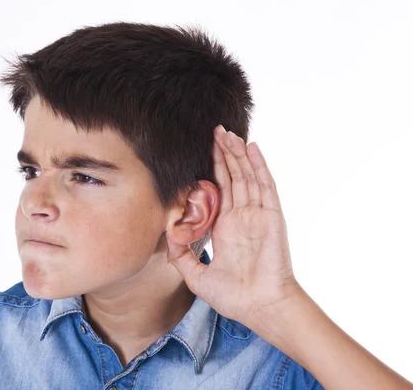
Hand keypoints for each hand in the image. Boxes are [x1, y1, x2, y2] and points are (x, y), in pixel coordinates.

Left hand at [167, 124, 302, 328]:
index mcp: (225, 227)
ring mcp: (257, 214)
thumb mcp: (196, 276)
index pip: (217, 190)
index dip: (211, 169)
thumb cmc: (233, 297)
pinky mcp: (270, 216)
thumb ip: (181, 256)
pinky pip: (265, 185)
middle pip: (232, 176)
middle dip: (222, 153)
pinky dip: (258, 165)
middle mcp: (241, 216)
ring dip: (237, 153)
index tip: (202, 150)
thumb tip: (167, 238)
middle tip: (214, 130)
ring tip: (227, 132)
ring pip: (246, 175)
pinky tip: (251, 147)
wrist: (259, 307)